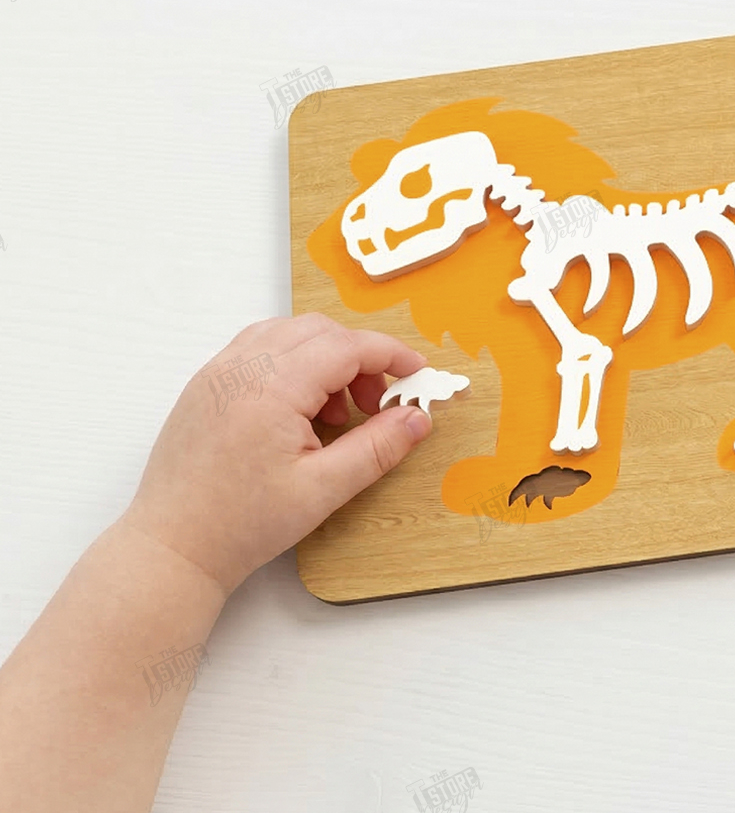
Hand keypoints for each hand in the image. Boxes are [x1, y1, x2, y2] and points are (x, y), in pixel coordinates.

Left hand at [122, 314, 431, 594]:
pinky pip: (259, 348)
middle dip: (360, 358)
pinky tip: (300, 408)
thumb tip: (416, 418)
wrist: (172, 547)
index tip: (418, 373)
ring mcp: (218, 372)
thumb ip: (376, 448)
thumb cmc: (239, 524)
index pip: (347, 346)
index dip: (390, 355)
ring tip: (335, 412)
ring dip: (326, 356)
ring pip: (288, 333)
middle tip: (377, 405)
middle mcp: (241, 367)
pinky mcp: (205, 385)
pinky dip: (293, 361)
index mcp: (272, 388)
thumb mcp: (323, 490)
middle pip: (320, 331)